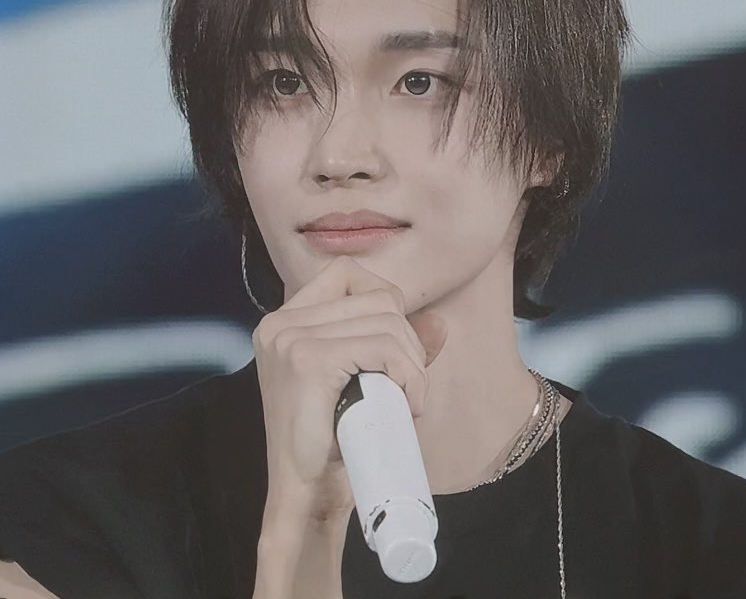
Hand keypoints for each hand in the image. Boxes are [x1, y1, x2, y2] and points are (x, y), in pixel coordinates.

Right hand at [252, 255, 447, 523]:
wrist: (308, 499)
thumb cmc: (334, 442)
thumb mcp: (364, 382)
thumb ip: (396, 349)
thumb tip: (438, 323)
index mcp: (285, 320)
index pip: (349, 272)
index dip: (386, 308)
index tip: (390, 358)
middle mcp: (280, 323)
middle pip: (380, 297)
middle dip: (408, 345)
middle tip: (401, 391)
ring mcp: (291, 339)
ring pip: (389, 320)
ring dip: (411, 365)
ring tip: (400, 403)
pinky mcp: (309, 360)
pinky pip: (385, 346)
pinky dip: (409, 376)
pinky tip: (405, 406)